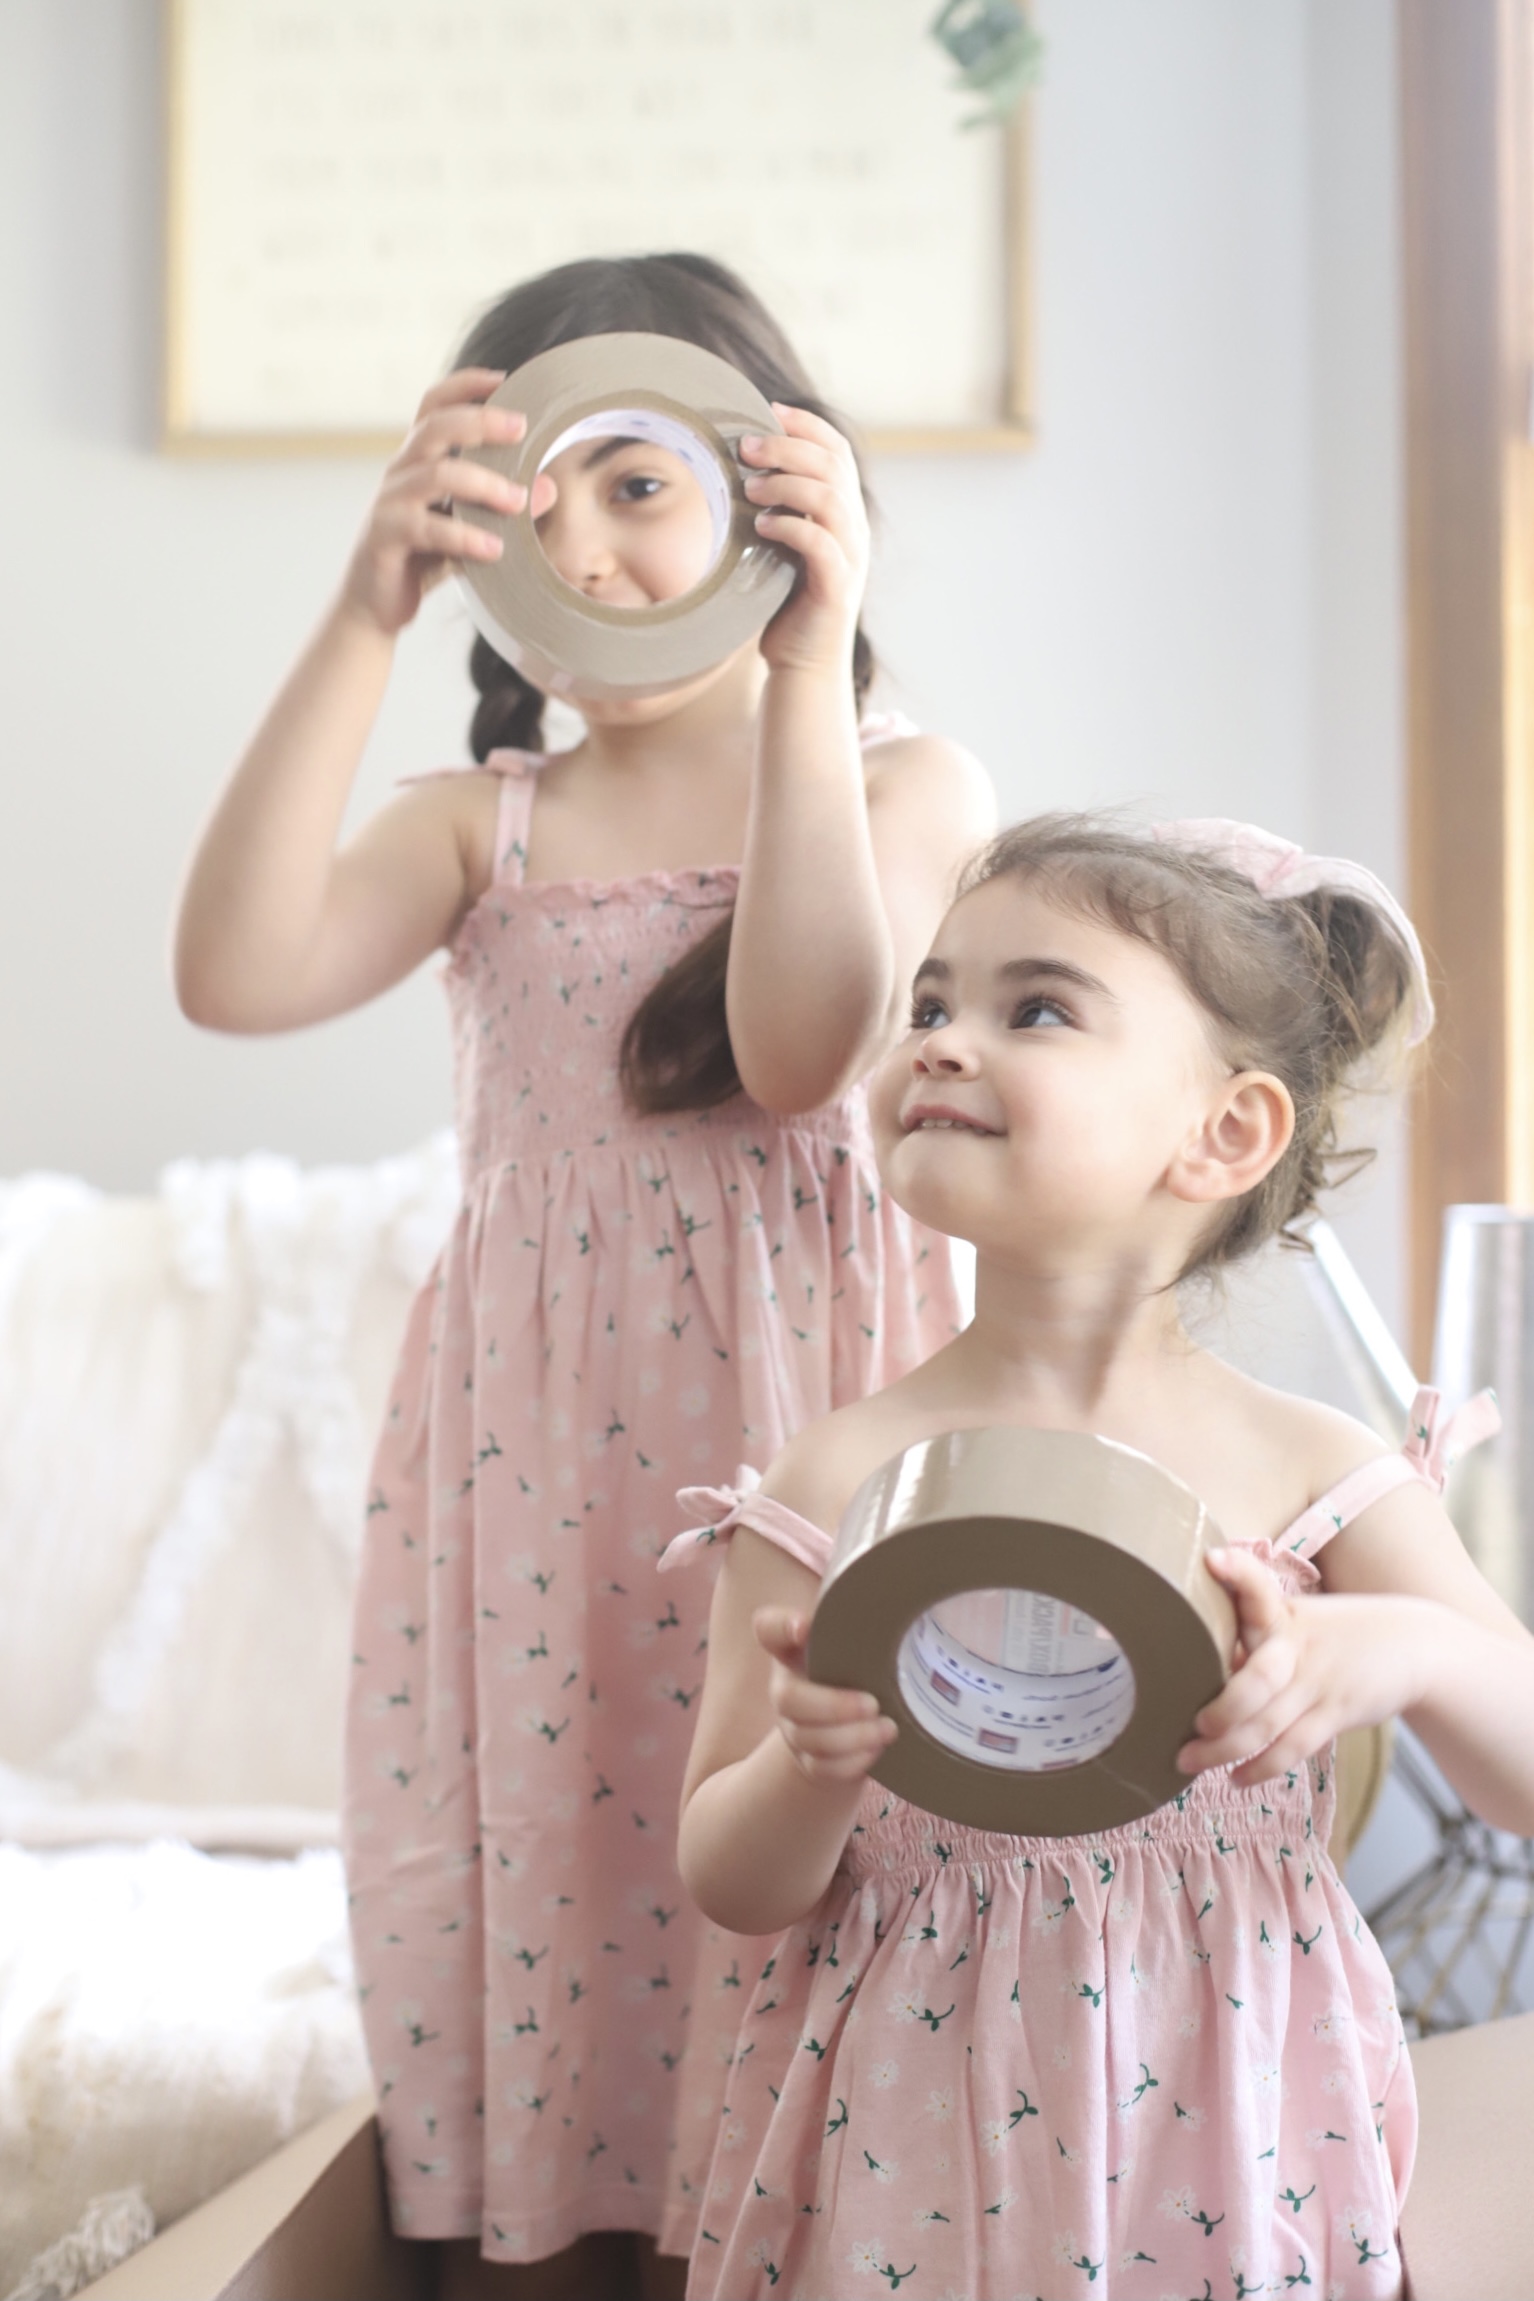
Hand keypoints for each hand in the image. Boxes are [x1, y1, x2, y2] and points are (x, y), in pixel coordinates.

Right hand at [338, 369, 556, 637]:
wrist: (375, 606)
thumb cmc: (425, 559)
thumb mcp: (470, 527)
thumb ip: (503, 507)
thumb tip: (550, 486)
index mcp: (418, 460)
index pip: (434, 405)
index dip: (465, 385)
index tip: (505, 378)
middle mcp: (400, 472)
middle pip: (434, 427)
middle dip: (480, 422)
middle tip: (522, 429)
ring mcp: (389, 503)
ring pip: (434, 476)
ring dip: (482, 484)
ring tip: (519, 503)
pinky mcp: (384, 538)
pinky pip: (426, 529)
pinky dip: (465, 537)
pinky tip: (496, 549)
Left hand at [741, 406, 870, 682]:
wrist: (803, 667)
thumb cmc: (784, 607)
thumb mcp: (779, 548)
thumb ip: (774, 511)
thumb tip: (738, 470)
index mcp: (843, 513)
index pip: (836, 451)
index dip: (806, 425)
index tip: (769, 410)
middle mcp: (853, 529)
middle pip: (832, 465)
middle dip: (787, 448)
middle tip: (745, 447)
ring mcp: (850, 557)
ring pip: (829, 498)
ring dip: (787, 483)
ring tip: (750, 487)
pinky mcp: (837, 586)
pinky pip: (820, 544)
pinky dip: (790, 527)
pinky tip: (761, 526)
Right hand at [753, 1606, 896, 1784]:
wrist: (850, 1727)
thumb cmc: (858, 1670)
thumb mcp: (857, 1641)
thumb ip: (863, 1619)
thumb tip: (898, 1589)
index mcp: (793, 1649)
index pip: (769, 1628)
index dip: (781, 1626)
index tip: (805, 1626)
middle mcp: (785, 1688)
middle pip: (787, 1699)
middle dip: (833, 1706)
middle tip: (873, 1703)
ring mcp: (794, 1728)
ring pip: (808, 1739)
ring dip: (852, 1737)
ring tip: (888, 1728)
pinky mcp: (810, 1762)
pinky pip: (822, 1769)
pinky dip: (853, 1762)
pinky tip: (878, 1749)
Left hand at [1176, 1547, 1431, 1786]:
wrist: (1417, 1645)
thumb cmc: (1339, 1632)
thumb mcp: (1300, 1619)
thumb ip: (1256, 1638)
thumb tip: (1199, 1665)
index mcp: (1283, 1614)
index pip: (1259, 1589)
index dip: (1239, 1573)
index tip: (1213, 1560)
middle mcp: (1297, 1647)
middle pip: (1257, 1678)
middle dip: (1222, 1708)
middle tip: (1192, 1725)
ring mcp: (1318, 1682)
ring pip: (1267, 1723)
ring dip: (1225, 1747)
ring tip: (1188, 1760)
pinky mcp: (1337, 1712)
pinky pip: (1294, 1747)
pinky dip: (1263, 1766)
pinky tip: (1238, 1778)